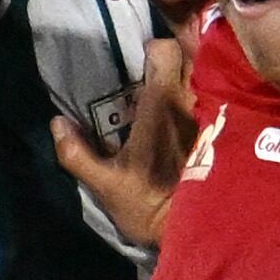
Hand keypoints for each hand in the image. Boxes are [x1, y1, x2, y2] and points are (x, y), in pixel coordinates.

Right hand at [51, 35, 198, 249]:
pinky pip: (218, 98)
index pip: (165, 51)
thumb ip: (76, 154)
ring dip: (194, 78)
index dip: (155, 49)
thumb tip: (57, 124)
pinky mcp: (222, 131)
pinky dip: (208, 97)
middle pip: (191, 55)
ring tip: (177, 94)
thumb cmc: (150, 205)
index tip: (143, 63)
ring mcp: (211, 114)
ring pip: (207, 76)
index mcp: (161, 104)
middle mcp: (190, 101)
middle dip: (178, 58)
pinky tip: (194, 114)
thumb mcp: (105, 185)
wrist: (198, 230)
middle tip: (159, 76)